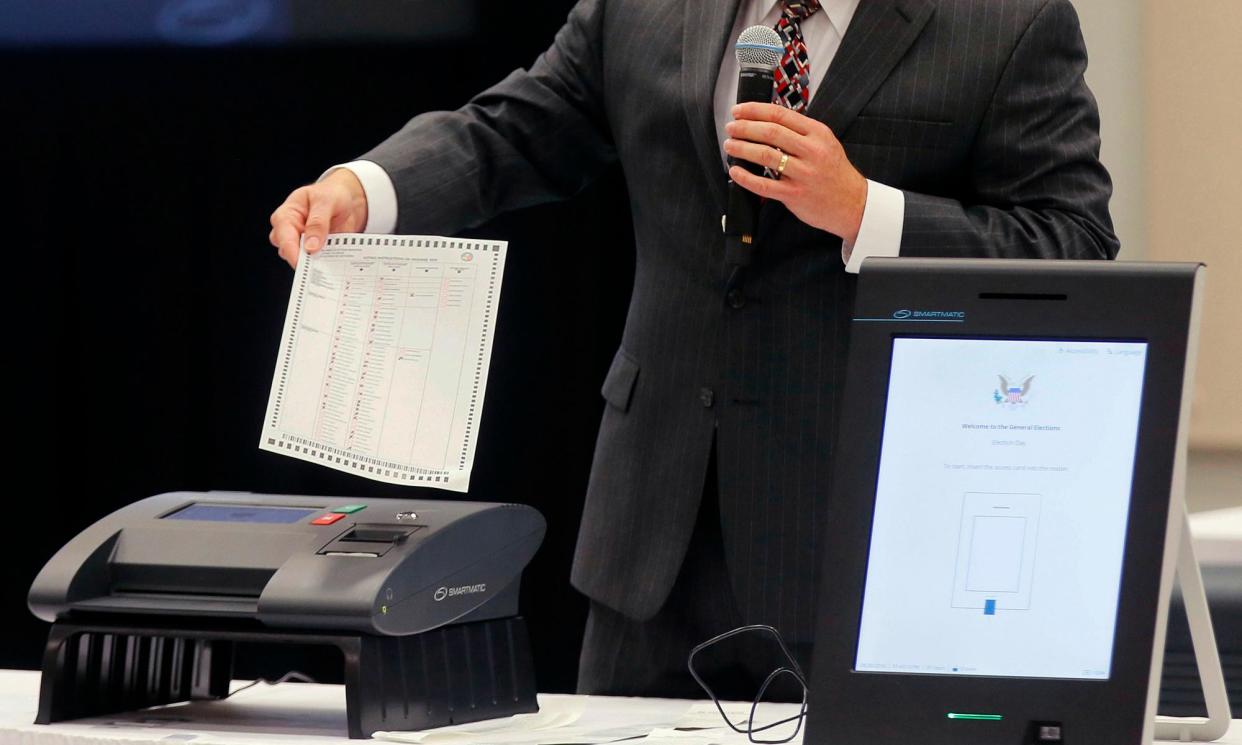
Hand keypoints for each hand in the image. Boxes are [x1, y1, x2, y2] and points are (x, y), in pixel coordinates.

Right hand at [268, 168, 368, 267]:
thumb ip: (318, 222)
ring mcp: (302, 242)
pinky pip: (316, 263)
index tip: (303, 262)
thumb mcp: (326, 202)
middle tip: (319, 264)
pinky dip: (324, 264)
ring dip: (315, 263)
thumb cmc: (332, 194)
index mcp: (287, 214)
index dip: (292, 251)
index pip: (283, 236)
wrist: (348, 199)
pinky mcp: (314, 251)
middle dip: (302, 260)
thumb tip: (310, 246)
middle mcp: (290, 230)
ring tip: (331, 259)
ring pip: (300, 260)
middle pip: (287, 251)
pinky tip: (335, 262)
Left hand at [724, 102, 867, 243]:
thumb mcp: (825, 143)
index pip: (780, 114)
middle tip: (730, 128)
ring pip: (765, 155)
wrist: (853, 204)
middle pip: (770, 132)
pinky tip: (735, 172)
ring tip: (730, 146)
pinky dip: (745, 177)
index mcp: (817, 133)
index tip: (738, 111)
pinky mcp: (794, 195)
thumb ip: (801, 132)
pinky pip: (763, 185)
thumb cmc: (834, 173)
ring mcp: (803, 174)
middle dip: (744, 127)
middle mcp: (811, 151)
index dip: (754, 110)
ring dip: (742, 148)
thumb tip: (767, 120)